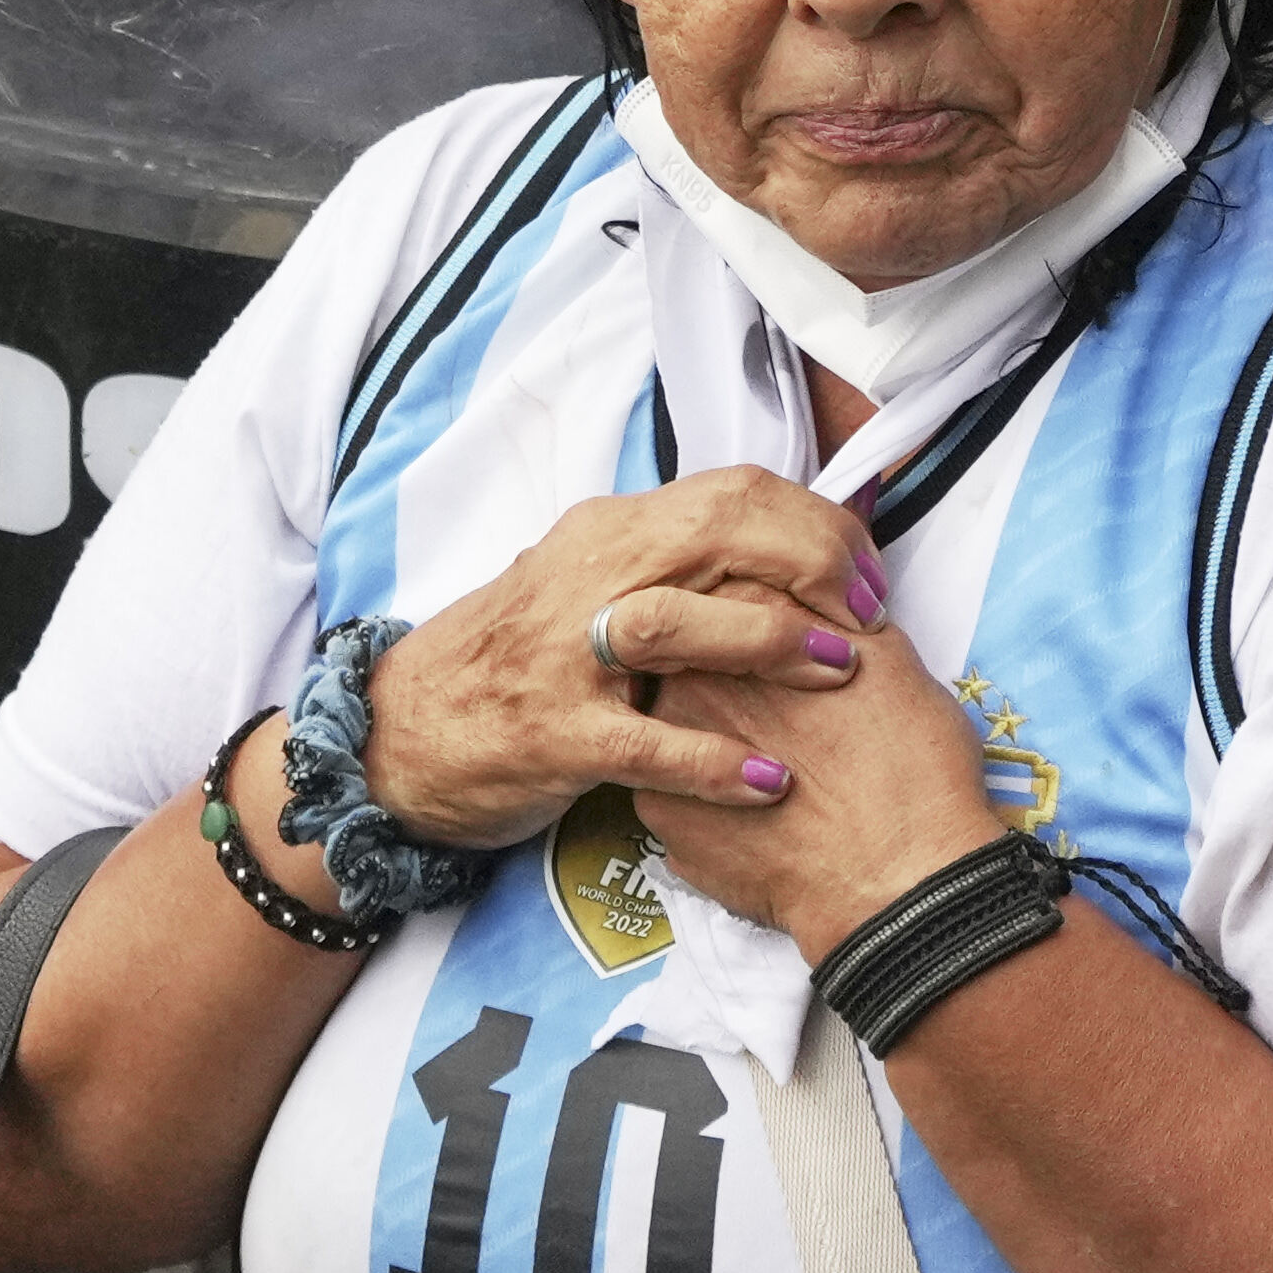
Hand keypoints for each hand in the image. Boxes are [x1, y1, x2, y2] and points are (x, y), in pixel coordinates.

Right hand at [361, 474, 886, 846]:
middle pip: (716, 531)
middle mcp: (585, 575)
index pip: (729, 492)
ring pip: (677, 622)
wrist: (400, 735)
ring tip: (840, 671)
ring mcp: (562, 655)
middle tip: (871, 614)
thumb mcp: (594, 586)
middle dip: (812, 563)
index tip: (869, 573)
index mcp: (608, 533)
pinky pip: (644, 742)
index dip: (816, 524)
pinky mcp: (551, 735)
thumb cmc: (520, 663)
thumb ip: (680, 564)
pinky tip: (771, 781)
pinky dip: (715, 760)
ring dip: (771, 639)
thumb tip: (796, 549)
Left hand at [636, 624, 1024, 956]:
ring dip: (711, 737)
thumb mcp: (891, 661)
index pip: (728, 598)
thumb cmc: (913, 768)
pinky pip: (678, 791)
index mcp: (747, 625)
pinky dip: (709, 799)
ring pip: (678, 728)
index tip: (782, 655)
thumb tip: (817, 613)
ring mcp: (668, 747)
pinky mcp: (663, 815)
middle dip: (726, 680)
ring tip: (773, 767)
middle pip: (689, 658)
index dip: (760, 628)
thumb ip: (832, 622)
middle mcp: (690, 676)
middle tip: (779, 717)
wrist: (898, 880)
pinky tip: (754, 816)